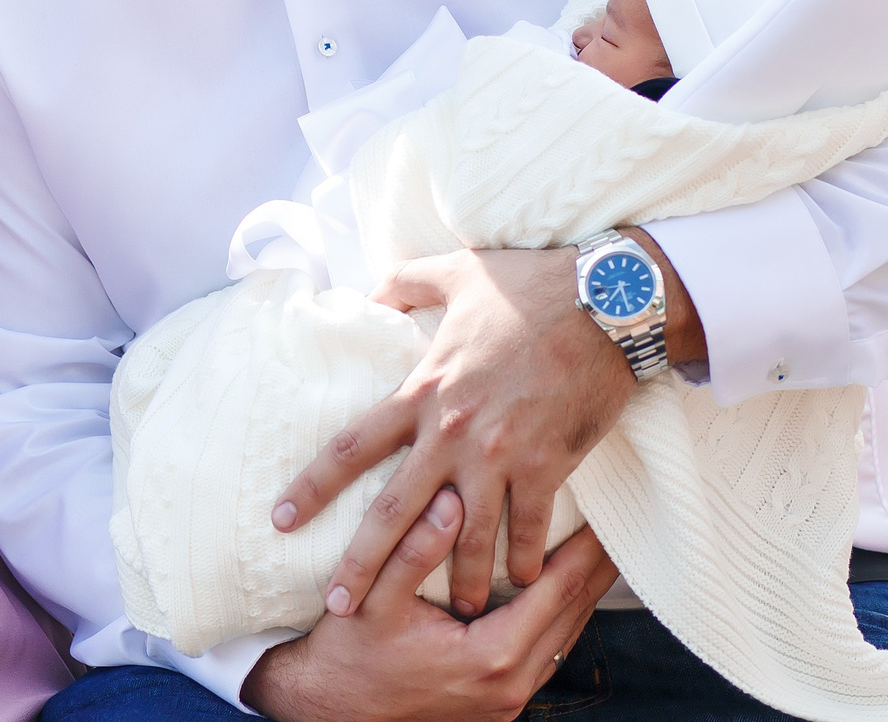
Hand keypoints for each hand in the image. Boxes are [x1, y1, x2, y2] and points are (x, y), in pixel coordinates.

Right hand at [244, 489, 615, 721]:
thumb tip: (452, 498)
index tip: (607, 513)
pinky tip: (560, 590)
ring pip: (564, 638)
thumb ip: (413, 548)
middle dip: (595, 568)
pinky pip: (544, 652)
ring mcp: (507, 700)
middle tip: (619, 522)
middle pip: (572, 615)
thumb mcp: (373, 597)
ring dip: (582, 593)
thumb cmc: (350, 653)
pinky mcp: (498, 703)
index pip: (556, 592)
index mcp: (488, 656)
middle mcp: (508, 684)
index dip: (584, 549)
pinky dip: (559, 616)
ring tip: (601, 550)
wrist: (332, 712)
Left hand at [276, 247, 634, 620]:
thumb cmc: (529, 284)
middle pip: (392, 514)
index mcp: (421, 391)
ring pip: (463, 538)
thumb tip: (369, 290)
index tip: (282, 519)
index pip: (350, 448)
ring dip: (454, 581)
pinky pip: (528, 529)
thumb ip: (405, 284)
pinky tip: (520, 583)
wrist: (605, 301)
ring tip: (449, 614)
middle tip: (336, 606)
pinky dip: (523, 561)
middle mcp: (450, 433)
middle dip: (360, 565)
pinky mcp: (546, 467)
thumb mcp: (454, 273)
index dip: (312, 488)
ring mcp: (499, 456)